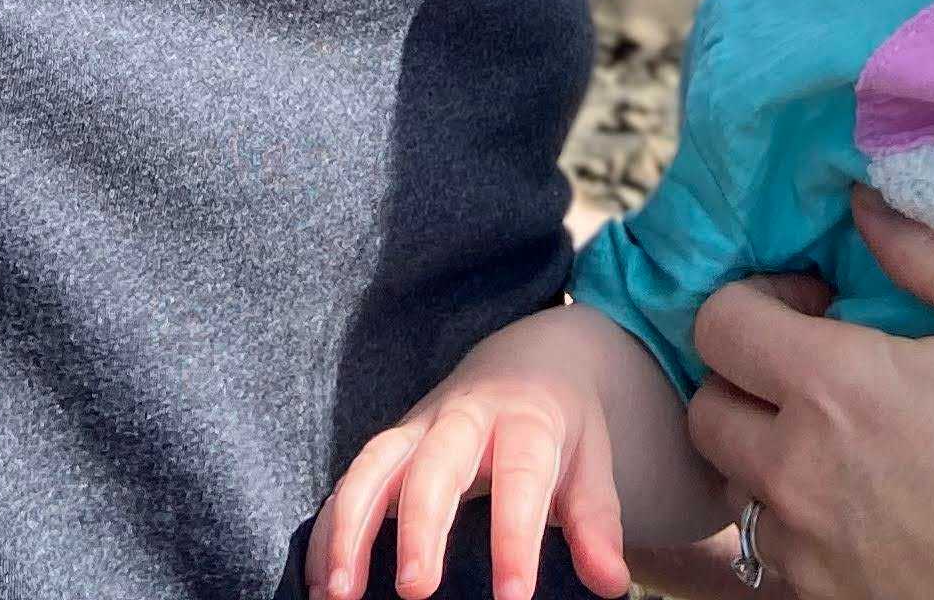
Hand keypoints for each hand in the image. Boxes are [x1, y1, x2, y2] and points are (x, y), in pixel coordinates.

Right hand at [312, 309, 636, 599]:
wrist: (528, 357)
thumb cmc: (560, 424)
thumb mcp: (590, 460)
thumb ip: (597, 520)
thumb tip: (612, 584)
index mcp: (527, 417)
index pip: (522, 475)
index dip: (515, 537)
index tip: (513, 598)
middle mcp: (465, 417)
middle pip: (438, 462)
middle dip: (423, 524)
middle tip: (416, 590)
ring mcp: (419, 427)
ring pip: (375, 465)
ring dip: (351, 526)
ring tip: (339, 594)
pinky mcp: (389, 445)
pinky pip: (347, 481)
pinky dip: (327, 530)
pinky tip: (320, 584)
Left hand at [685, 192, 933, 599]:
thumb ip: (933, 256)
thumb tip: (866, 204)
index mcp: (840, 390)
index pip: (719, 324)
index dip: (755, 299)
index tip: (818, 305)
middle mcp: (796, 474)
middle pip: (705, 407)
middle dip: (747, 373)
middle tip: (820, 366)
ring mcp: (802, 551)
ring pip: (734, 481)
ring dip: (768, 447)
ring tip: (845, 437)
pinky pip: (771, 546)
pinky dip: (798, 514)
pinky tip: (868, 501)